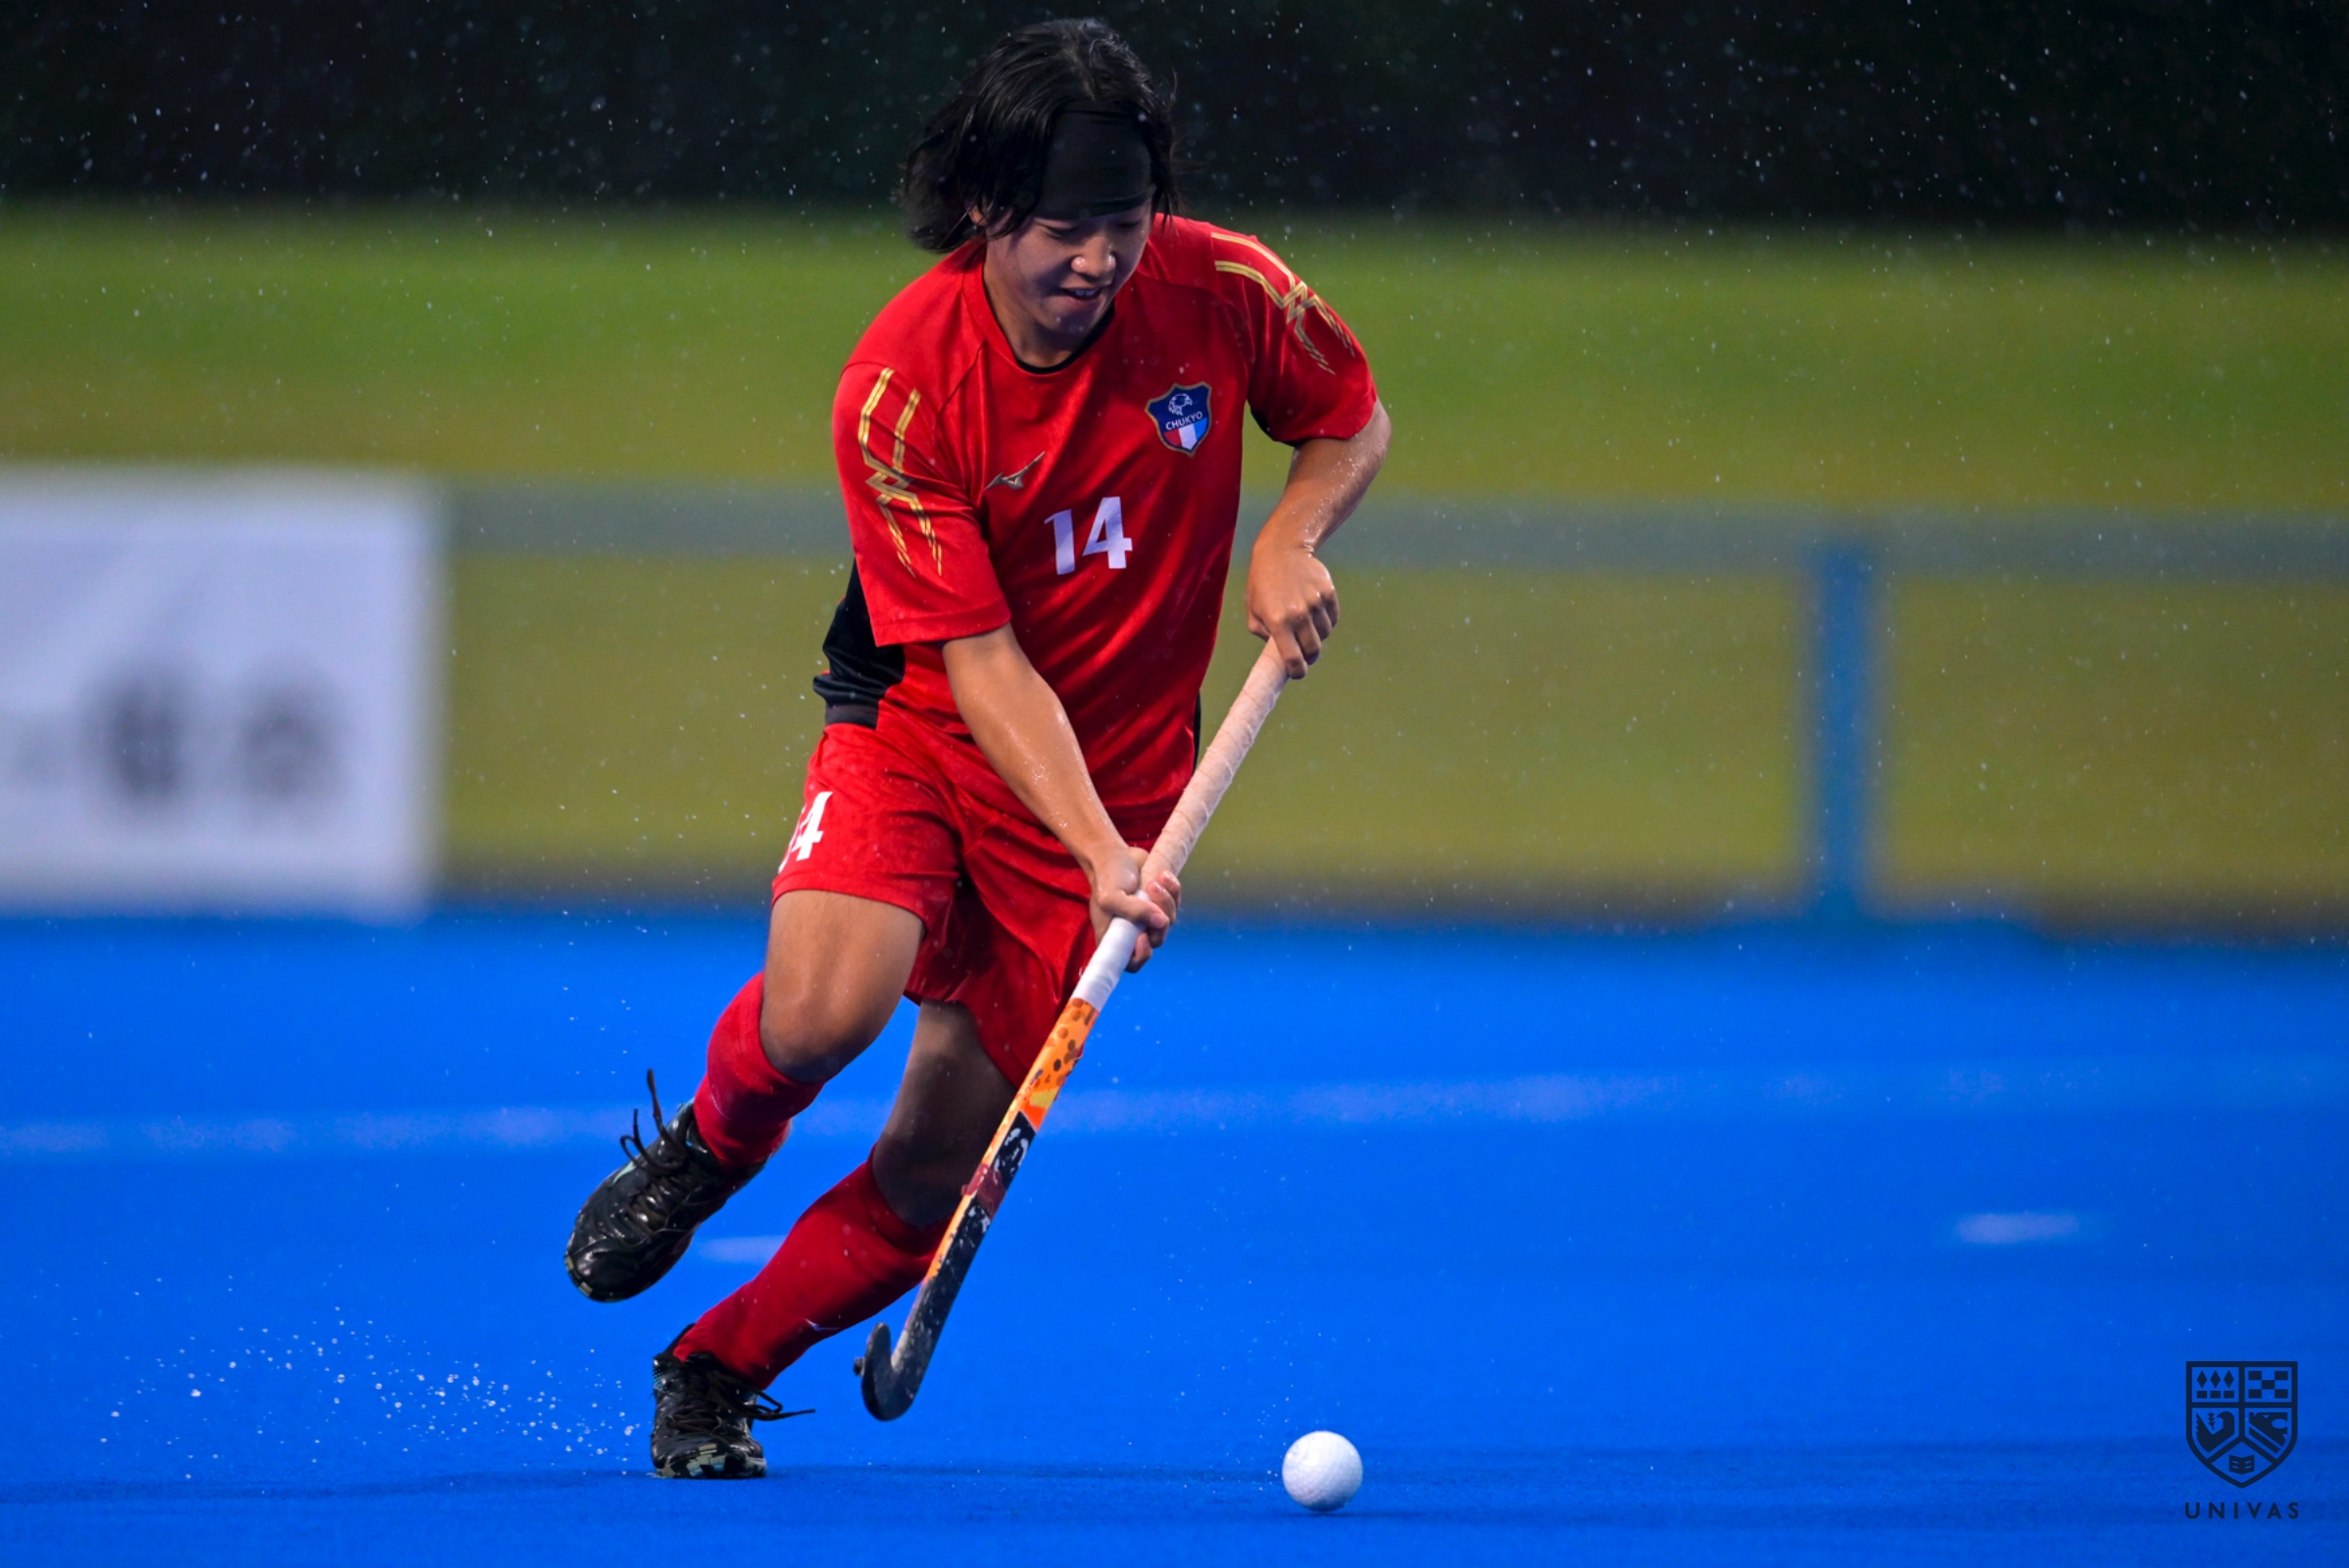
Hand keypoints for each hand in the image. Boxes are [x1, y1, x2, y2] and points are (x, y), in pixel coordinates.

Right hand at [1086, 843, 1180, 972]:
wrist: (1114, 855)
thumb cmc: (1107, 878)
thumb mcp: (1112, 896)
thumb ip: (1133, 911)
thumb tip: (1160, 921)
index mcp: (1116, 937)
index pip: (1132, 962)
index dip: (1141, 955)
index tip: (1143, 936)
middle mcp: (1133, 931)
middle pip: (1157, 940)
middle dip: (1159, 920)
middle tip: (1152, 894)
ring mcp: (1149, 918)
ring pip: (1169, 921)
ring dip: (1166, 900)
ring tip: (1154, 880)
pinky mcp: (1160, 903)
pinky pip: (1176, 903)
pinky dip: (1173, 889)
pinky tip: (1163, 875)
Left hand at [1245, 536, 1338, 678]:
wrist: (1282, 550)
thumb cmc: (1262, 583)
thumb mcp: (1253, 611)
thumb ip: (1264, 635)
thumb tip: (1280, 652)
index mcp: (1278, 621)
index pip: (1293, 658)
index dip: (1297, 671)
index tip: (1298, 673)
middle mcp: (1299, 613)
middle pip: (1313, 650)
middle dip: (1309, 656)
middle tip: (1304, 653)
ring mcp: (1316, 602)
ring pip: (1324, 634)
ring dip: (1317, 635)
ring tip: (1305, 624)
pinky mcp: (1329, 593)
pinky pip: (1333, 619)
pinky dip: (1326, 621)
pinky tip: (1314, 612)